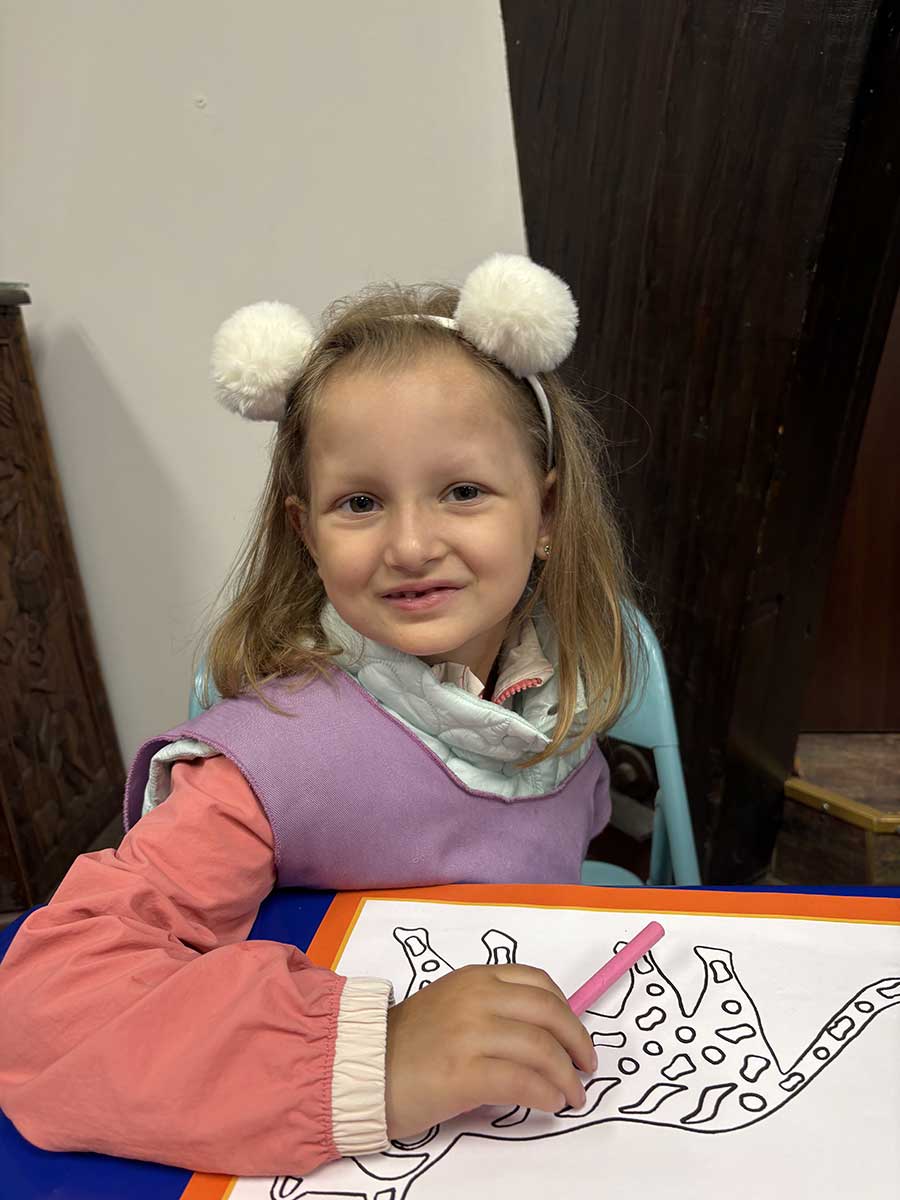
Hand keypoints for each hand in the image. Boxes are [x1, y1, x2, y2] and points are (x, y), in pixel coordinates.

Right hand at [384, 963, 597, 1140]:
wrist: (362, 1069)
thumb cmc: (408, 1043)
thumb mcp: (452, 1006)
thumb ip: (492, 1009)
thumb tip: (545, 1036)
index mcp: (475, 977)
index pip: (539, 983)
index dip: (567, 1011)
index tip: (574, 1036)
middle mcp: (476, 998)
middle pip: (549, 1013)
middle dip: (577, 1042)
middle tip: (586, 1067)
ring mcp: (470, 1033)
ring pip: (541, 1049)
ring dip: (567, 1076)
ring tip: (573, 1095)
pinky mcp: (464, 1073)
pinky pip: (523, 1081)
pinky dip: (546, 1094)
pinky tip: (550, 1104)